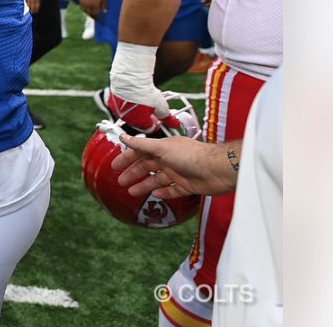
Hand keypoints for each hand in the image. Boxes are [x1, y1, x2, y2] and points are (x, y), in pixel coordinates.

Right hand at [80, 0, 105, 18]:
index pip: (96, 14)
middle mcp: (89, 6)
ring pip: (85, 11)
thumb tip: (105, 12)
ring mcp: (84, 4)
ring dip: (88, 14)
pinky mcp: (81, 1)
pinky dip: (84, 10)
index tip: (98, 19)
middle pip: (90, 14)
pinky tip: (86, 10)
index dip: (97, 18)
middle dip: (93, 17)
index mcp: (95, 5)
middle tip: (95, 18)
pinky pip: (82, 8)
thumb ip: (104, 5)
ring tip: (91, 14)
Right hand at [108, 42, 178, 131]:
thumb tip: (174, 124)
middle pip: (138, 122)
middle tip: (152, 107)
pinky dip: (127, 103)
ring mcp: (117, 110)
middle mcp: (126, 119)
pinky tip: (133, 95)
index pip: (149, 129)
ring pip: (129, 114)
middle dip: (145, 116)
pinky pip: (121, 106)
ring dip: (136, 110)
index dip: (156, 124)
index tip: (159, 117)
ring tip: (142, 99)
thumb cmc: (144, 91)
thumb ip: (167, 117)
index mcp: (138, 123)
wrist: (130, 77)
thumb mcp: (161, 105)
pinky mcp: (112, 101)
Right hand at [112, 135, 238, 198]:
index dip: (127, 158)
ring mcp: (178, 173)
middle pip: (147, 166)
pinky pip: (172, 190)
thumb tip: (123, 136)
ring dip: (144, 185)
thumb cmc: (191, 156)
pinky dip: (163, 193)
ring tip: (132, 192)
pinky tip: (155, 196)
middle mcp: (170, 159)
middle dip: (133, 173)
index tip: (115, 165)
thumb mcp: (162, 148)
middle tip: (120, 181)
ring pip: (157, 179)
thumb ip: (141, 144)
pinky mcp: (188, 186)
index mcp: (163, 148)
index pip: (140, 152)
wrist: (217, 169)